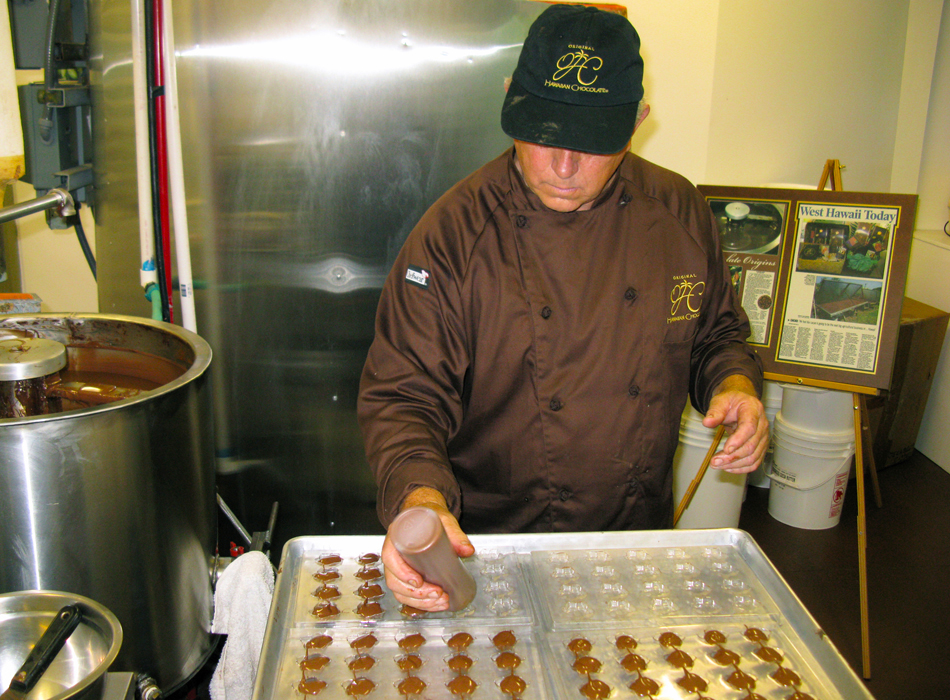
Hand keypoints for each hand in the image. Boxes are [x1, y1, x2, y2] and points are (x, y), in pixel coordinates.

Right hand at [381, 487, 474, 611]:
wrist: (423, 516)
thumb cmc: (428, 518)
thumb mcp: (442, 520)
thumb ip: (455, 534)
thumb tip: (467, 550)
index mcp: (396, 538)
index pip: (390, 558)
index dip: (401, 572)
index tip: (417, 581)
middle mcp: (393, 555)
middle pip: (394, 580)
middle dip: (416, 593)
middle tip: (437, 593)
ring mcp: (398, 568)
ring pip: (400, 591)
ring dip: (420, 601)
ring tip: (440, 601)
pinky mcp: (406, 576)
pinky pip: (406, 595)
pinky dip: (420, 603)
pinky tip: (435, 605)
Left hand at [702, 375, 768, 473]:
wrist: (741, 403)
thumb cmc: (731, 402)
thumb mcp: (720, 401)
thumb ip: (714, 412)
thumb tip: (707, 422)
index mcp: (753, 410)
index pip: (749, 428)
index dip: (738, 440)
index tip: (725, 449)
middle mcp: (762, 425)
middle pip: (751, 446)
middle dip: (732, 457)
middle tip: (714, 461)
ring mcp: (764, 437)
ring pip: (753, 457)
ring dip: (734, 465)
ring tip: (717, 465)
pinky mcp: (761, 447)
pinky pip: (754, 462)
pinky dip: (741, 468)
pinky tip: (727, 467)